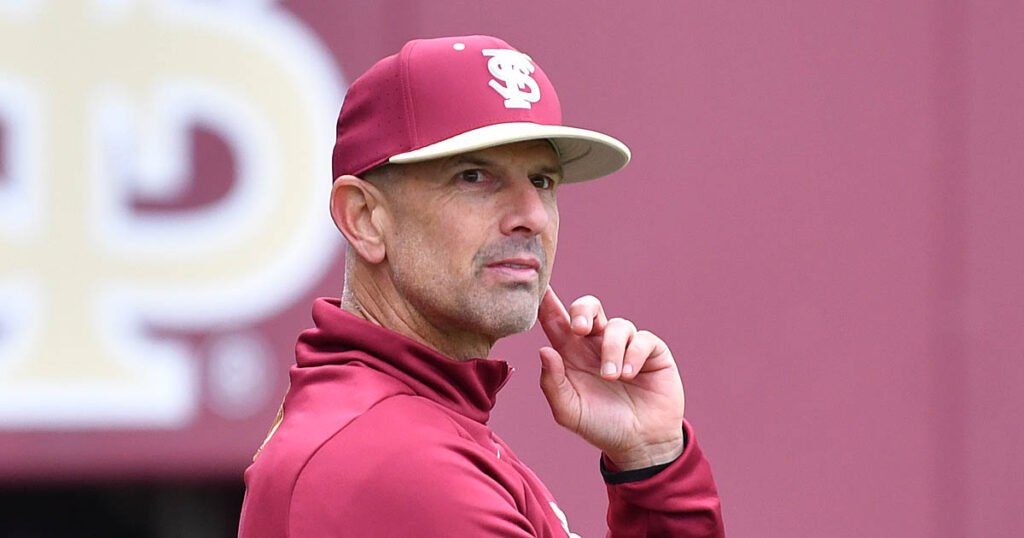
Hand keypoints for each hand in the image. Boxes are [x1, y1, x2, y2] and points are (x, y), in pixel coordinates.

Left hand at [536, 286, 685, 470]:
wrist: (639, 445)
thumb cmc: (600, 426)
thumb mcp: (569, 411)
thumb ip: (552, 384)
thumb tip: (543, 350)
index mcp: (571, 354)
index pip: (556, 321)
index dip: (548, 303)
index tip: (541, 288)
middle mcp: (596, 344)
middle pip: (588, 308)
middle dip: (583, 310)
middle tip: (578, 329)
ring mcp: (625, 346)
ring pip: (618, 325)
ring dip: (612, 350)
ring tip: (611, 378)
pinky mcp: (652, 353)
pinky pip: (643, 340)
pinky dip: (633, 355)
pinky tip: (628, 376)